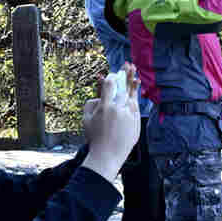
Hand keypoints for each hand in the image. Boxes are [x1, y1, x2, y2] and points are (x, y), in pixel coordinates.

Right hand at [81, 63, 140, 182]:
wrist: (108, 155)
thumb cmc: (94, 138)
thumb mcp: (86, 120)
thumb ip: (90, 104)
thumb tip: (99, 95)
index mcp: (104, 107)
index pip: (109, 85)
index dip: (111, 77)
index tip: (111, 75)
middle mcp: (118, 109)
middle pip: (123, 87)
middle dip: (125, 75)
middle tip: (128, 65)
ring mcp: (129, 115)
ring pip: (131, 96)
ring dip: (132, 83)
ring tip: (134, 73)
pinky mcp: (135, 122)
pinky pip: (136, 106)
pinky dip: (135, 96)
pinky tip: (136, 88)